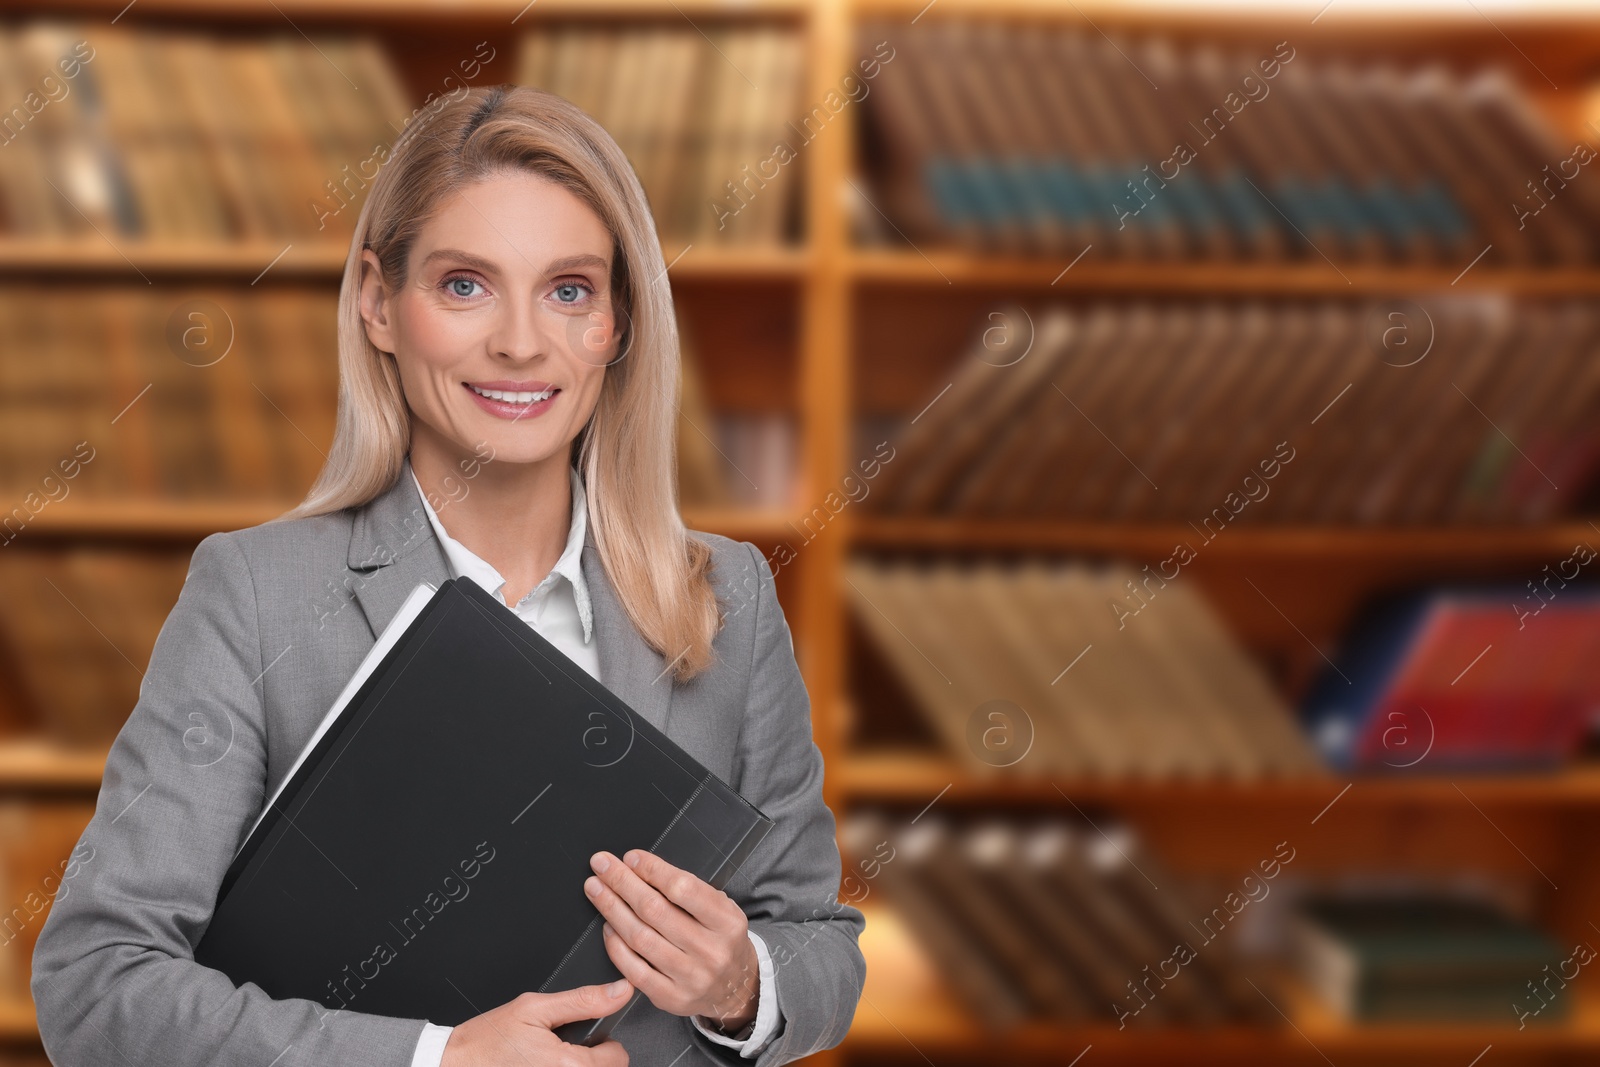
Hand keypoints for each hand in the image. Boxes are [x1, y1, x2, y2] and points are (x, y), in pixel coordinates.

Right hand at [439, 980, 632, 1066]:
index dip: (604, 1041)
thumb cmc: (489, 1039)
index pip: (618, 1057)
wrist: (454, 1063)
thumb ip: (583, 1000)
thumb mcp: (535, 1007)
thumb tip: (620, 990)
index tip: (584, 1036)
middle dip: (592, 1059)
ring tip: (549, 1060)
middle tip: (562, 1049)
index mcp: (567, 1064)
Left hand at [585, 849, 759, 1030]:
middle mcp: (711, 951)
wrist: (734, 988)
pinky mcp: (670, 998)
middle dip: (622, 883)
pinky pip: (633, 969)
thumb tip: (641, 870)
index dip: (652, 870)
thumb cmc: (720, 940)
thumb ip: (689, 891)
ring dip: (612, 909)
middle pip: (655, 911)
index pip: (684, 889)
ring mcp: (690, 977)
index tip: (631, 858)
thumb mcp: (721, 910)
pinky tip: (607, 926)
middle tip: (602, 865)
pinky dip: (615, 944)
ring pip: (640, 938)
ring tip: (596, 889)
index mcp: (727, 922)